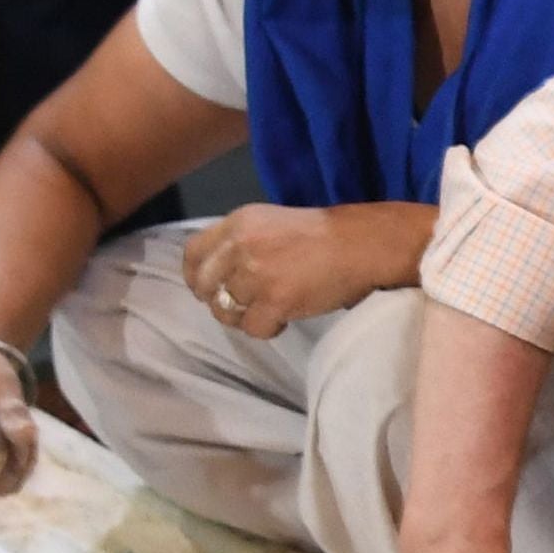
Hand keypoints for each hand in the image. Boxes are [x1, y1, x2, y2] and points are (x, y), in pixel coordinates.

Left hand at [180, 205, 389, 339]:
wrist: (360, 245)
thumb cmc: (322, 236)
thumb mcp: (270, 224)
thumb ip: (241, 242)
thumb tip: (218, 275)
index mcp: (238, 223)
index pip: (193, 253)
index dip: (195, 277)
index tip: (208, 290)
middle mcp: (240, 245)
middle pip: (206, 286)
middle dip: (220, 302)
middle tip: (244, 306)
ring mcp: (256, 274)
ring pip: (225, 311)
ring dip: (244, 317)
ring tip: (268, 311)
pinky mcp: (275, 300)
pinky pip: (252, 328)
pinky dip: (267, 330)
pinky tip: (284, 320)